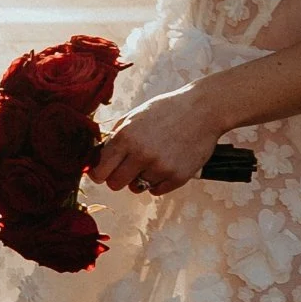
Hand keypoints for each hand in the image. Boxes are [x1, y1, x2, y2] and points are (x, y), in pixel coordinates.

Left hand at [88, 85, 219, 195]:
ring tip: (153, 159)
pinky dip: (158, 181)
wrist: (203, 110)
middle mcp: (141, 154)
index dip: (98, 173)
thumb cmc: (167, 110)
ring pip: (136, 188)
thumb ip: (115, 137)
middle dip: (117, 178)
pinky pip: (156, 191)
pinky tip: (166, 164)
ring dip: (140, 177)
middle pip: (115, 184)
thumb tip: (97, 158)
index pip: (100, 171)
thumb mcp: (135, 116)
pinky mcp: (177, 177)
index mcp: (126, 137)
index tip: (102, 173)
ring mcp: (160, 167)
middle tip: (127, 168)